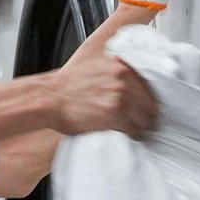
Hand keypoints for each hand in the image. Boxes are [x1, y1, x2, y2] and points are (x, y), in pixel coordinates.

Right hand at [45, 11, 161, 140]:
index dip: (148, 100)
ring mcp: (120, 96)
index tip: (146, 108)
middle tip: (143, 124)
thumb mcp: (95, 63)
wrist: (49, 98)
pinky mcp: (114, 115)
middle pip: (151, 104)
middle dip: (147, 116)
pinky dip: (130, 136)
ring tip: (133, 132)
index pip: (150, 86)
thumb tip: (131, 80)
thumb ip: (116, 68)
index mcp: (121, 65)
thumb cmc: (67, 85)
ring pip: (144, 119)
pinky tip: (124, 136)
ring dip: (140, 128)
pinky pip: (133, 131)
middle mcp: (123, 78)